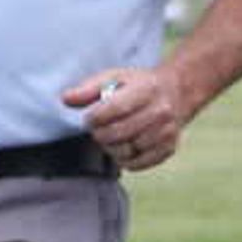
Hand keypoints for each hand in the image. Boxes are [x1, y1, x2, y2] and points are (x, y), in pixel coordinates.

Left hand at [66, 65, 187, 171]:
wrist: (176, 93)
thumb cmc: (138, 85)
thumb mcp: (115, 77)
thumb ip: (88, 88)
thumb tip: (65, 99)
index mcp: (147, 89)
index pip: (115, 109)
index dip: (95, 117)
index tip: (89, 118)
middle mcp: (161, 111)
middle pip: (119, 133)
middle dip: (100, 134)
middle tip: (97, 130)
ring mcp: (166, 132)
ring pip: (127, 150)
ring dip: (111, 147)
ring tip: (110, 138)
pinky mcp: (168, 148)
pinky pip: (137, 164)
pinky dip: (124, 159)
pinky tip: (122, 148)